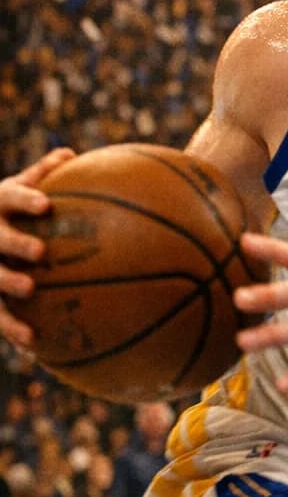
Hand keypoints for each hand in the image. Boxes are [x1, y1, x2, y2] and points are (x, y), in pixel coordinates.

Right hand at [0, 148, 76, 347]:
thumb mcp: (9, 189)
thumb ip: (39, 175)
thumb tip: (71, 154)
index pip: (11, 197)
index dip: (26, 200)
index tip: (46, 205)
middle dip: (15, 243)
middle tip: (40, 251)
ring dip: (7, 283)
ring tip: (29, 290)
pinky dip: (12, 328)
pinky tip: (34, 343)